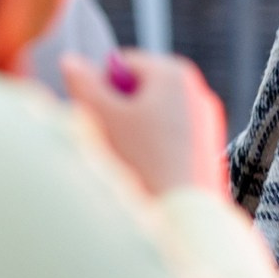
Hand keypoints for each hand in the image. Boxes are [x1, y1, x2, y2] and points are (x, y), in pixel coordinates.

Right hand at [63, 49, 228, 196]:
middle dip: (118, 112)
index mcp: (174, 73)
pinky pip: (168, 141)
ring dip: (133, 134)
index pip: (121, 64)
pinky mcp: (207, 150)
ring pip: (152, 118)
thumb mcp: (101, 115)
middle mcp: (196, 91)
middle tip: (112, 140)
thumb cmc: (140, 162)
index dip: (102, 89)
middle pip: (139, 91)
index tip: (101, 117)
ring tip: (131, 162)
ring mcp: (206, 122)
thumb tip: (71, 61)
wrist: (182, 216)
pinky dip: (152, 152)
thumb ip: (82, 82)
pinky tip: (148, 175)